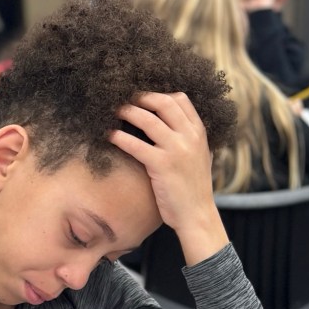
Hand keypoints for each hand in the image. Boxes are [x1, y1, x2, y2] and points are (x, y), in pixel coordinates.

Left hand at [108, 92, 227, 265]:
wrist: (197, 214)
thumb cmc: (193, 188)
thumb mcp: (199, 157)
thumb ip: (187, 139)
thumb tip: (168, 126)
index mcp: (199, 132)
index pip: (180, 99)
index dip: (157, 93)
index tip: (141, 97)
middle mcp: (190, 136)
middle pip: (163, 102)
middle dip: (140, 97)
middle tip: (123, 98)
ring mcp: (177, 150)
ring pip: (148, 120)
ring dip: (127, 112)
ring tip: (113, 111)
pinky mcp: (162, 165)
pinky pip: (136, 145)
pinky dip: (120, 137)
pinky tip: (109, 136)